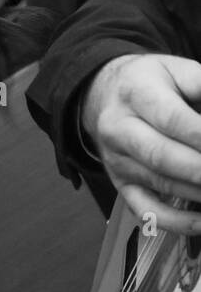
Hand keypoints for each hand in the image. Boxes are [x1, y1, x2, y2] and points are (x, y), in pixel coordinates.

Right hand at [81, 53, 200, 232]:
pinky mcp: (120, 182)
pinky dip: (177, 222)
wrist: (100, 93)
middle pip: (163, 156)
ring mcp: (116, 159)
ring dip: (200, 193)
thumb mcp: (178, 70)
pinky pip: (146, 210)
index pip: (173, 120)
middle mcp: (118, 128)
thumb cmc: (149, 82)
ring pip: (161, 183)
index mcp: (135, 93)